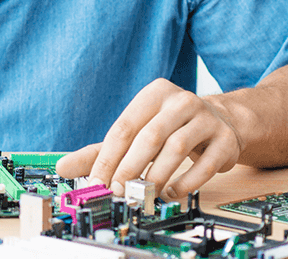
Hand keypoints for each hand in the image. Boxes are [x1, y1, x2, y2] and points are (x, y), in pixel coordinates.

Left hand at [55, 78, 245, 200]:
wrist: (220, 122)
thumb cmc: (168, 129)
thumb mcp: (134, 133)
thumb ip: (99, 151)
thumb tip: (62, 167)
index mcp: (154, 94)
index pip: (124, 127)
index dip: (108, 158)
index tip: (97, 183)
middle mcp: (181, 101)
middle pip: (150, 137)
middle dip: (130, 168)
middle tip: (118, 191)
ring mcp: (207, 119)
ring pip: (177, 148)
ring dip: (157, 175)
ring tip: (144, 193)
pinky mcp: (226, 140)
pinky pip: (205, 164)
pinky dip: (186, 182)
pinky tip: (170, 193)